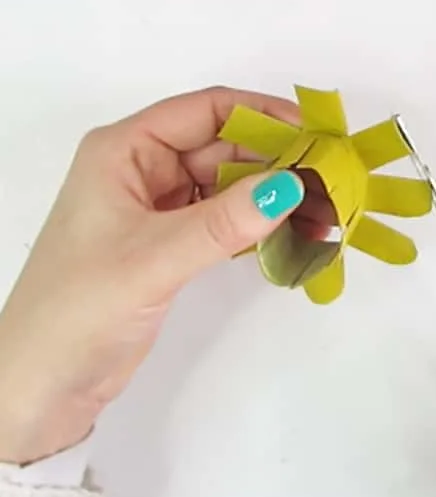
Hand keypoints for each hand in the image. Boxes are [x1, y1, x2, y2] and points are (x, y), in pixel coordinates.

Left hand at [0, 87, 331, 465]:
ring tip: (326, 213)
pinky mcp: (169, 245)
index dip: (262, 115)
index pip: (205, 112)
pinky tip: (296, 236)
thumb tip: (292, 185)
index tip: (315, 133)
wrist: (40, 385)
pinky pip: (224, 221)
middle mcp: (142, 170)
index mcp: (123, 151)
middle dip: (278, 162)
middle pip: (224, 148)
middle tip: (333, 182)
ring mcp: (157, 209)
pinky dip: (258, 227)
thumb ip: (223, 223)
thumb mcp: (153, 259)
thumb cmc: (77, 310)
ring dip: (274, 198)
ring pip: (228, 186)